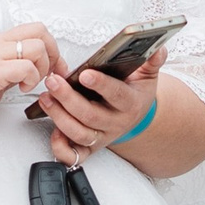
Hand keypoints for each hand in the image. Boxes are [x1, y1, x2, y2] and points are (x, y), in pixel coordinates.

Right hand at [0, 24, 61, 137]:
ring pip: (37, 46)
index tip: (53, 69)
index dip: (51, 48)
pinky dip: (32, 79)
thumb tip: (27, 74)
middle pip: (40, 30)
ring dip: (43, 67)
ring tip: (30, 84)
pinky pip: (26, 67)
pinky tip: (21, 89)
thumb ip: (8, 70)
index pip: (33, 30)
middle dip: (54, 53)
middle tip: (49, 74)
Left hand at [39, 58, 160, 163]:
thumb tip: (158, 48)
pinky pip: (75, 155)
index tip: (85, 73)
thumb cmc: (135, 92)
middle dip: (69, 99)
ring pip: (80, 133)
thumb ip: (152, 61)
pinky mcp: (90, 147)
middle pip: (91, 116)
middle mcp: (116, 123)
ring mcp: (102, 137)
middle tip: (53, 82)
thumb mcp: (147, 76)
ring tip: (46, 98)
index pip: (117, 95)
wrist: (136, 116)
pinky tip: (53, 132)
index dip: (101, 85)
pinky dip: (62, 148)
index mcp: (131, 103)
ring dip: (59, 117)